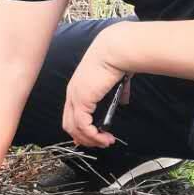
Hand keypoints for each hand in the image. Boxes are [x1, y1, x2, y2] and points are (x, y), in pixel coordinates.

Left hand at [62, 31, 127, 148]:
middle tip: (100, 143)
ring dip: (91, 140)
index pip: (72, 114)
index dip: (80, 129)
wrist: (115, 51)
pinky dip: (93, 136)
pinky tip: (104, 138)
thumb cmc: (116, 60)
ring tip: (106, 142)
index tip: (93, 137)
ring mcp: (75, 97)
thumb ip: (118, 93)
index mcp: (78, 88)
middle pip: (69, 125)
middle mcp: (72, 93)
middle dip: (84, 138)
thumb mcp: (115, 81)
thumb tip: (124, 101)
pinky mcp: (82, 101)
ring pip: (75, 129)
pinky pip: (83, 126)